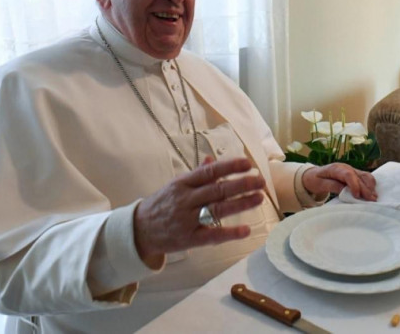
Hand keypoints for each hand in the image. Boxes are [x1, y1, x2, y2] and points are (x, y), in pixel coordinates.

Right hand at [133, 156, 265, 266]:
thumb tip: (213, 160)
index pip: (209, 172)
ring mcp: (187, 220)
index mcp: (183, 183)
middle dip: (241, 184)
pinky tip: (246, 231)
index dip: (229, 167)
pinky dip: (230, 233)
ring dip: (241, 204)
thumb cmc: (162, 204)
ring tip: (259, 198)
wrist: (138, 230)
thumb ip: (196, 174)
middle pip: (217, 190)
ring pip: (217, 210)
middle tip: (260, 181)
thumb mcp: (175, 185)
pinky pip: (212, 236)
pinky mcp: (188, 239)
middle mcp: (185, 200)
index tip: (247, 163)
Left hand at [301, 163, 376, 200]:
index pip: (348, 174)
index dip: (354, 184)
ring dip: (370, 186)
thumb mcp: (320, 184)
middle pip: (359, 176)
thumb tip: (345, 190)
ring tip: (374, 198)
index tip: (357, 195)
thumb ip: (332, 186)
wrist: (314, 175)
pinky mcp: (355, 175)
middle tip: (372, 200)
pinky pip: (365, 178)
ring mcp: (352, 170)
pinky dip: (370, 185)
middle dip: (366, 189)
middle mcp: (346, 168)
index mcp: (336, 169)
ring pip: (365, 176)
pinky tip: (372, 194)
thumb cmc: (316, 180)